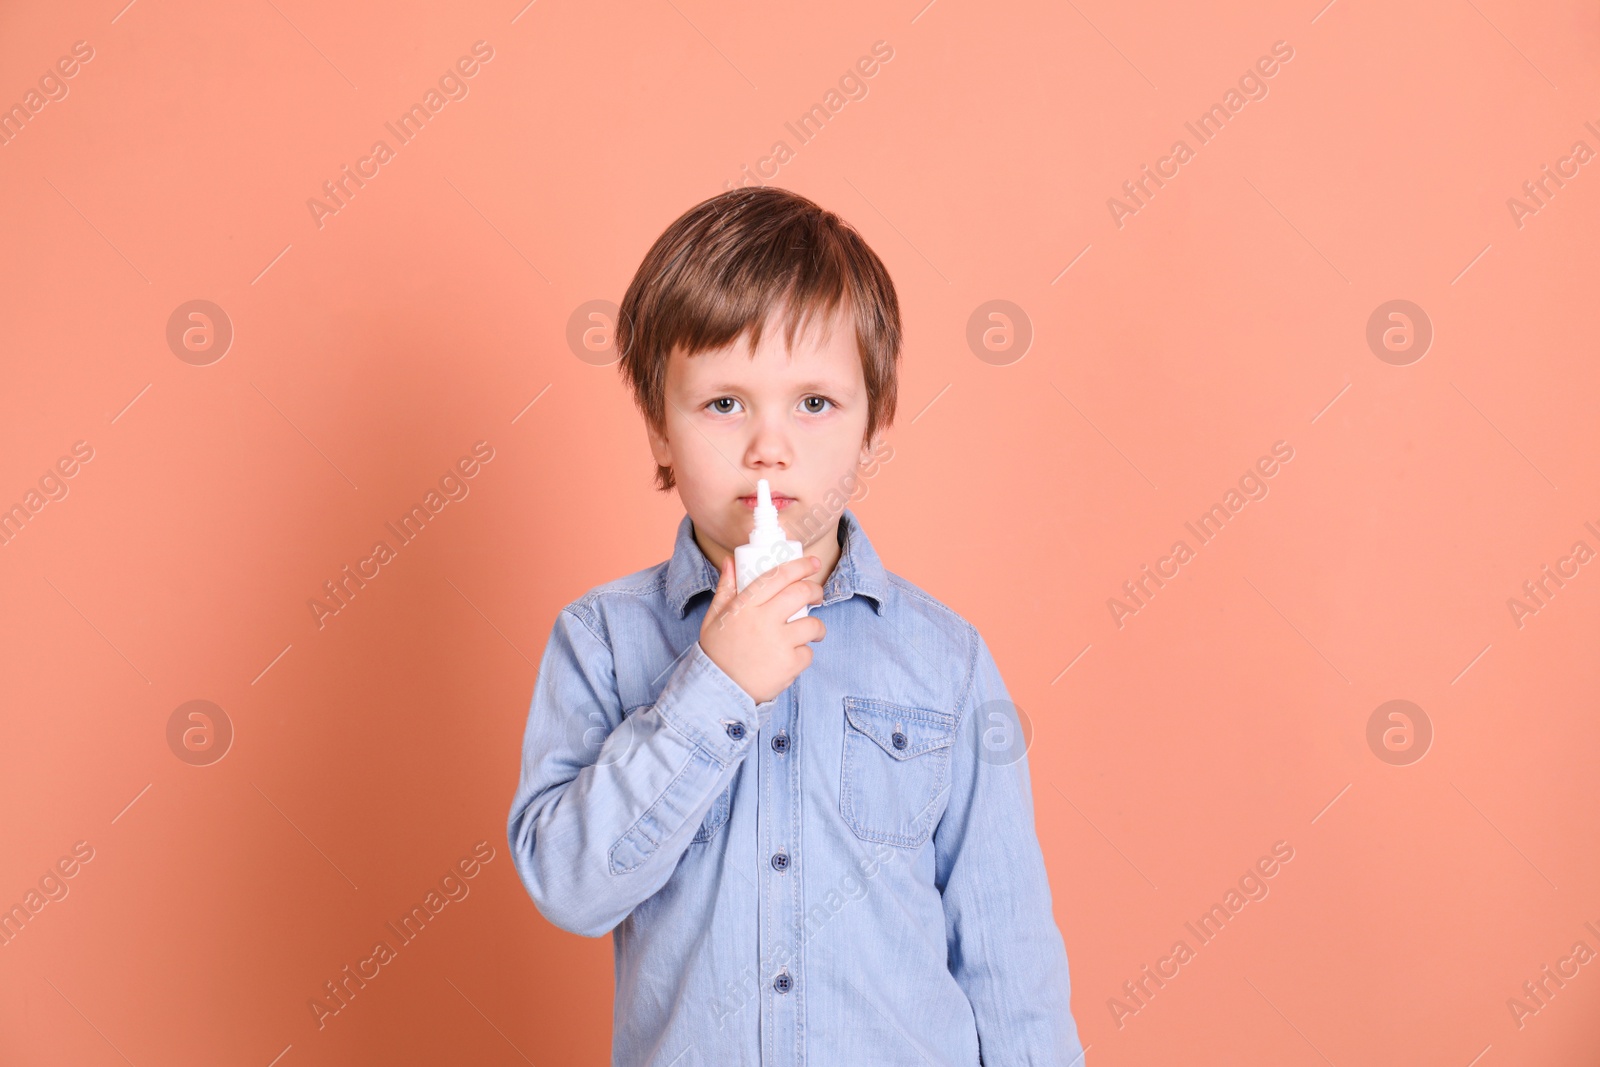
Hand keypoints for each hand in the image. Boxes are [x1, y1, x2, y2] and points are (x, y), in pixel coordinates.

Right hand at [699, 554, 826, 704]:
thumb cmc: (717, 652)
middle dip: (815, 591)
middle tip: (817, 595)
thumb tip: (730, 562)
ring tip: (812, 632)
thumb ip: (725, 589)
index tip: (813, 562)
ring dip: (817, 626)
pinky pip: (808, 653)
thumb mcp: (714, 618)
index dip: (800, 566)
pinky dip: (803, 655)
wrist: (718, 691)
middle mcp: (763, 621)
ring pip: (812, 624)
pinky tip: (792, 658)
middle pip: (801, 593)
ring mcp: (778, 643)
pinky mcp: (789, 665)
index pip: (778, 576)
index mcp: (745, 606)